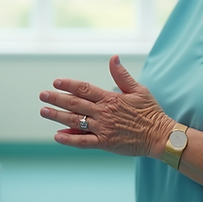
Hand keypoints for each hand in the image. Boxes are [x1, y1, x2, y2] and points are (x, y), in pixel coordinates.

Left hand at [38, 55, 174, 157]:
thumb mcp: (139, 89)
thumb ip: (122, 75)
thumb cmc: (150, 112)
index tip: (55, 82)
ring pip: (76, 121)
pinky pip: (83, 142)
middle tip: (42, 95)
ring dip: (57, 116)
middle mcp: (104, 113)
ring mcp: (103, 129)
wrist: (159, 136)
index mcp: (111, 98)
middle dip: (56, 99)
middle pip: (75, 104)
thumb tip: (113, 58)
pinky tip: (57, 136)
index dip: (68, 85)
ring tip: (44, 111)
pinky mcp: (105, 144)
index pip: (84, 89)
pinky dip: (69, 139)